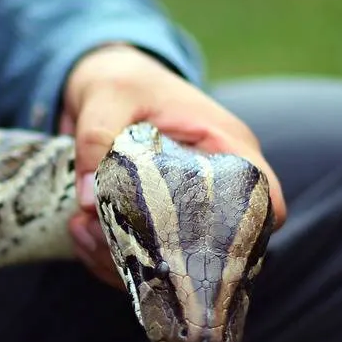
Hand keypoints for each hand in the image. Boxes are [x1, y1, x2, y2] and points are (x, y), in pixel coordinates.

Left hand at [60, 44, 286, 287]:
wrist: (101, 83)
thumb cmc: (120, 80)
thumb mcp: (107, 94)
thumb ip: (97, 137)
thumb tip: (89, 200)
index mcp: (224, 146)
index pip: (264, 200)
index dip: (248, 234)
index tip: (197, 250)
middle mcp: (210, 185)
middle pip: (213, 247)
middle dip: (160, 259)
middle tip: (106, 240)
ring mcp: (180, 208)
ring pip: (170, 261)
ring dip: (122, 261)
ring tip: (81, 230)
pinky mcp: (149, 223)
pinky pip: (137, 258)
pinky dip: (105, 258)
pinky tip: (77, 232)